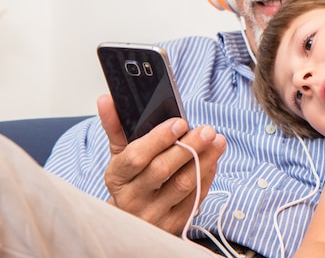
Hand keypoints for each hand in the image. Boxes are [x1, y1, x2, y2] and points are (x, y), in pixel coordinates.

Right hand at [97, 94, 226, 234]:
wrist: (132, 221)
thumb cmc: (130, 181)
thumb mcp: (119, 154)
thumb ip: (115, 126)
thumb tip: (107, 99)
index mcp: (117, 178)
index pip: (135, 157)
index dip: (158, 139)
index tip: (179, 122)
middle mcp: (132, 199)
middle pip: (162, 170)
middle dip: (188, 147)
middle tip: (207, 130)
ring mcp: (154, 214)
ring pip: (183, 184)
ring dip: (204, 160)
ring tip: (217, 141)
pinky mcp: (174, 224)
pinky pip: (195, 198)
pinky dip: (207, 176)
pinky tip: (214, 159)